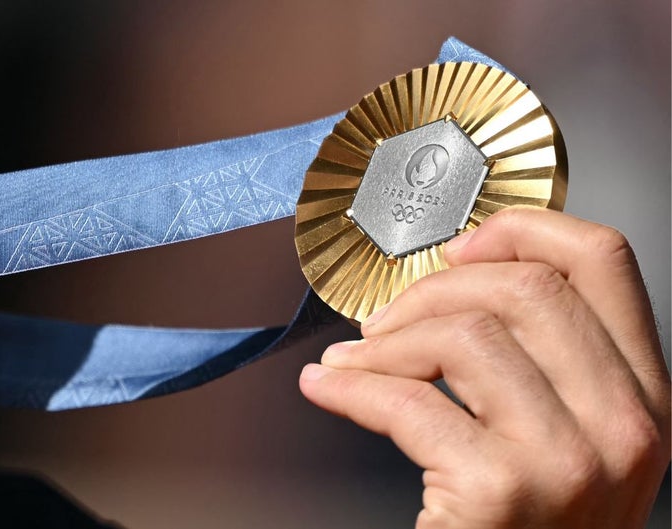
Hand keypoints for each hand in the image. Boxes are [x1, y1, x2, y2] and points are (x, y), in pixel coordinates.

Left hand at [299, 207, 670, 527]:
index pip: (603, 261)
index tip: (460, 248)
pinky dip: (351, 388)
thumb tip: (462, 276)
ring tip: (353, 361)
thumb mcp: (571, 435)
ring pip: (464, 334)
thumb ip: (546, 360)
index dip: (522, 231)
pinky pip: (409, 402)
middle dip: (431, 290)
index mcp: (643, 395)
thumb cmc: (531, 522)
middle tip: (384, 322)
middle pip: (525, 287)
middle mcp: (623, 425)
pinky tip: (329, 388)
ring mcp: (568, 460)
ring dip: (384, 343)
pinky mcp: (501, 492)